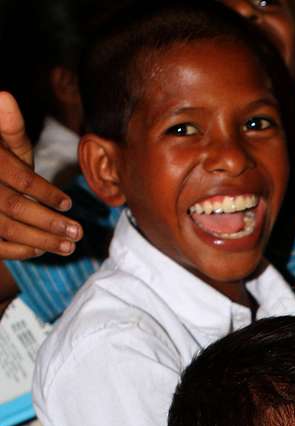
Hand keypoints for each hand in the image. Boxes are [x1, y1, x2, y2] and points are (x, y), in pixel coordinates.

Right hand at [0, 92, 82, 258]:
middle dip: (49, 221)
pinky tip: (41, 251)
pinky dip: (20, 251)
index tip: (68, 203)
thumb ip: (9, 127)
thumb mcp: (4, 144)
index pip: (18, 177)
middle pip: (14, 207)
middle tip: (79, 232)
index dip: (44, 191)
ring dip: (41, 240)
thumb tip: (4, 96)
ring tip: (69, 246)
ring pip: (7, 229)